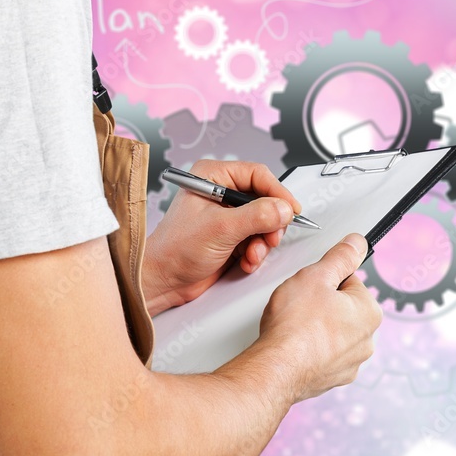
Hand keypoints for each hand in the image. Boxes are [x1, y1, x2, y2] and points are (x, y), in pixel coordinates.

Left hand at [143, 160, 301, 314]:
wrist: (164, 280)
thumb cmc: (175, 249)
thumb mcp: (221, 228)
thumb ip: (256, 216)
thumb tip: (283, 209)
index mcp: (212, 177)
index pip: (257, 175)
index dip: (277, 192)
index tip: (291, 210)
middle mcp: (220, 193)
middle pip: (265, 199)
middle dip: (270, 223)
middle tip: (270, 238)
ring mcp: (226, 216)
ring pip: (264, 222)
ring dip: (263, 242)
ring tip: (252, 254)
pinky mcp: (230, 236)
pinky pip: (257, 239)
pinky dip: (256, 252)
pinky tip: (245, 261)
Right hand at [257, 234, 382, 402]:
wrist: (277, 368)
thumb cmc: (294, 326)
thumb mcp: (316, 276)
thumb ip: (340, 256)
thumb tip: (357, 243)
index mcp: (369, 312)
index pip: (350, 282)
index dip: (325, 280)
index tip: (311, 286)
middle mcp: (366, 340)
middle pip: (343, 308)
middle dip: (323, 304)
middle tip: (300, 306)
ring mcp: (350, 363)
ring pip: (333, 333)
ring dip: (317, 327)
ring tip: (296, 327)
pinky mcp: (332, 378)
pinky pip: (323, 355)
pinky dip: (311, 350)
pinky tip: (296, 346)